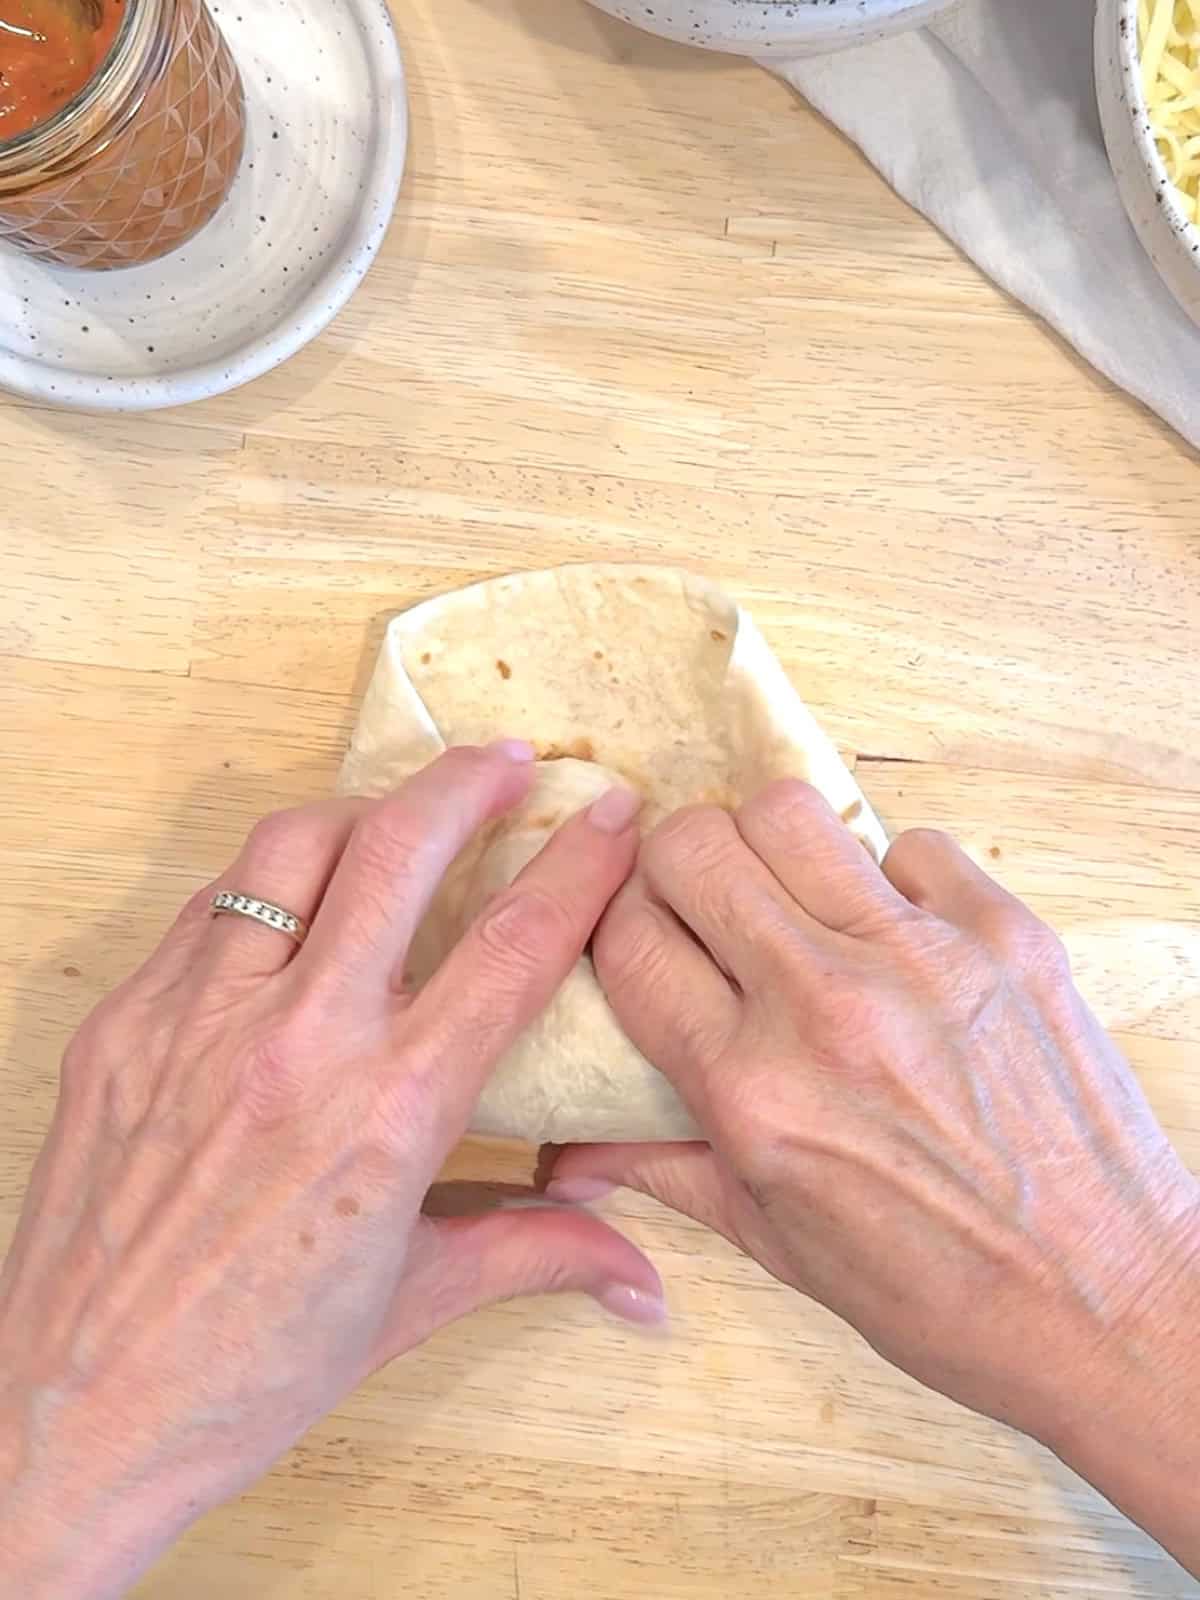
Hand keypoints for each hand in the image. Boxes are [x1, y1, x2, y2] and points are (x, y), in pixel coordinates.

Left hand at [0, 745, 661, 1599]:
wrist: (73, 1414)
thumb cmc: (248, 1373)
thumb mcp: (412, 1306)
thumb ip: (538, 1253)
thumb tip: (646, 1283)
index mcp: (390, 1112)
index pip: (513, 947)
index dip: (578, 865)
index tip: (610, 815)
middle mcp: (297, 1044)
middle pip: (398, 850)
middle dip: (464, 783)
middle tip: (503, 761)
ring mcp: (197, 1022)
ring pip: (290, 851)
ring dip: (358, 816)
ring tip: (393, 822)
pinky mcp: (124, 1026)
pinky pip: (208, 914)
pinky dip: (265, 889)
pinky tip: (290, 914)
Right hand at [547, 782, 1199, 1567]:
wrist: (1111, 1305)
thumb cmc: (943, 1292)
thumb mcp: (779, 1245)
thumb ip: (666, 1170)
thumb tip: (571, 1149)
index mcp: (753, 1093)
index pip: (630, 944)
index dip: (614, 928)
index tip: (637, 937)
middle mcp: (827, 1009)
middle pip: (694, 847)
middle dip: (676, 867)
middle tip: (703, 905)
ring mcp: (923, 959)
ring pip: (789, 811)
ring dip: (769, 848)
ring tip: (790, 900)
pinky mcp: (1007, 935)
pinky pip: (911, 844)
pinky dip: (889, 878)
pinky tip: (897, 935)